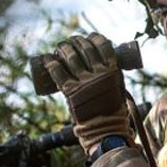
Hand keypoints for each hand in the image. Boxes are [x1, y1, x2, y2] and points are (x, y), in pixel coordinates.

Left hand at [43, 33, 132, 154]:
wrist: (105, 129)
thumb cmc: (113, 109)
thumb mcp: (118, 86)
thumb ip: (112, 75)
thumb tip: (103, 63)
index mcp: (112, 70)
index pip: (103, 45)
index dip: (94, 37)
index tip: (89, 37)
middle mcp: (98, 73)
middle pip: (85, 48)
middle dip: (76, 41)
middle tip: (72, 42)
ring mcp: (84, 82)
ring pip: (71, 57)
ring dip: (64, 47)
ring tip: (61, 47)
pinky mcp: (71, 92)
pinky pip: (58, 72)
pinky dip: (51, 63)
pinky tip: (48, 57)